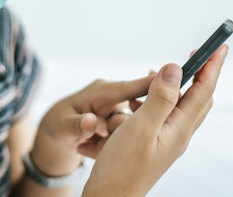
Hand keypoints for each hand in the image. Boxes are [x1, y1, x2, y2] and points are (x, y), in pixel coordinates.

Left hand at [29, 71, 155, 175]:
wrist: (55, 132)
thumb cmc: (58, 125)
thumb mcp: (63, 127)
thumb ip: (78, 126)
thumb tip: (90, 121)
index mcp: (102, 90)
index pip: (132, 87)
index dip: (153, 87)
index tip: (176, 86)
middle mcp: (114, 95)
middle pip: (138, 108)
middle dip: (131, 127)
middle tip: (109, 137)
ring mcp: (119, 105)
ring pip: (135, 122)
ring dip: (119, 137)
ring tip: (94, 143)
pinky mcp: (122, 115)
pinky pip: (130, 128)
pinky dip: (119, 140)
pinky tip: (96, 146)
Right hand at [82, 45, 227, 196]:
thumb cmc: (122, 168)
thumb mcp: (140, 128)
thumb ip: (159, 98)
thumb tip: (175, 67)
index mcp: (179, 129)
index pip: (203, 90)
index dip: (212, 66)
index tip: (221, 46)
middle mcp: (178, 134)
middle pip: (198, 97)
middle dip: (199, 73)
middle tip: (197, 53)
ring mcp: (166, 139)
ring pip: (178, 105)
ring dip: (170, 86)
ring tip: (152, 75)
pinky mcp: (153, 142)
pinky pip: (160, 114)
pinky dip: (152, 99)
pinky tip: (135, 99)